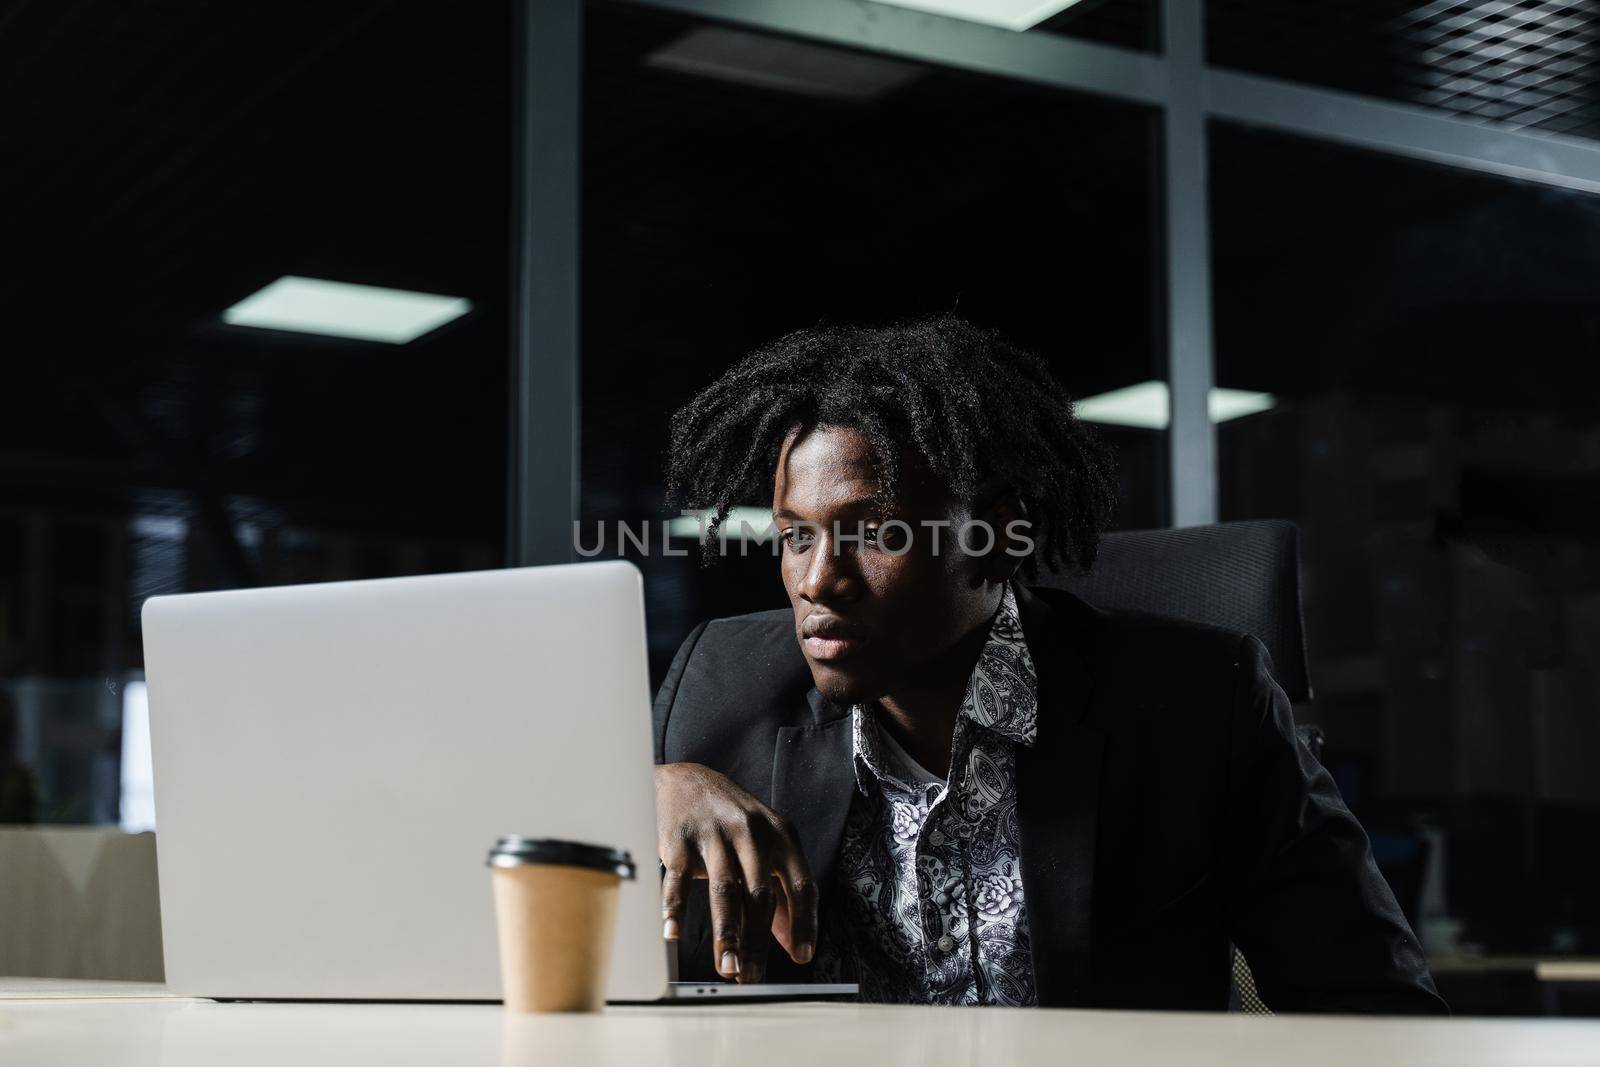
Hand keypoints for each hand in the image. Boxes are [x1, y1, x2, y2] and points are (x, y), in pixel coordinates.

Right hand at [654, 762, 817, 982]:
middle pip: (760, 895)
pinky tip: (672, 934)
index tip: (802, 956)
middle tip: (753, 977)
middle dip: (758, 941)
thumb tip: (792, 941)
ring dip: (727, 933)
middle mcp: (752, 832)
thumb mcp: (765, 845)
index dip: (804, 922)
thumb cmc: (732, 820)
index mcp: (780, 835)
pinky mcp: (680, 840)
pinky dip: (675, 908)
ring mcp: (715, 834)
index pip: (802, 884)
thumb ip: (781, 890)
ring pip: (725, 890)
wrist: (687, 780)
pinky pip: (678, 879)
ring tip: (727, 968)